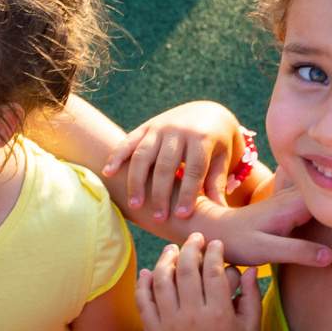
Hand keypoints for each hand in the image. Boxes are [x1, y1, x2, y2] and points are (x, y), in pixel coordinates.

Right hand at [103, 103, 245, 218]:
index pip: (193, 169)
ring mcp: (160, 127)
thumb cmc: (217, 143)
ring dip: (137, 181)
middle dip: (161, 193)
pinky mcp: (146, 127)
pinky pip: (129, 141)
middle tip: (159, 218)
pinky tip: (108, 173)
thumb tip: (219, 211)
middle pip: (166, 166)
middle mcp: (179, 130)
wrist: (206, 112)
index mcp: (202, 137)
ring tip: (135, 206)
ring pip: (143, 156)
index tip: (181, 216)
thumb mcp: (222, 159)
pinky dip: (117, 156)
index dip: (187, 193)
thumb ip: (216, 183)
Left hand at [135, 239, 259, 330]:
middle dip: (191, 248)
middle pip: (188, 271)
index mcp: (219, 314)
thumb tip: (251, 268)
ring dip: (166, 260)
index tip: (215, 243)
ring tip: (172, 249)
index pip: (214, 271)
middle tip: (195, 238)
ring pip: (163, 281)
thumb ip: (252, 296)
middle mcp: (192, 317)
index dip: (214, 252)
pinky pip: (144, 301)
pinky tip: (150, 272)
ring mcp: (170, 324)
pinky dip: (144, 284)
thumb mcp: (251, 328)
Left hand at [180, 179, 331, 269]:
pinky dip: (325, 203)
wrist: (216, 229)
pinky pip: (314, 200)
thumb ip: (298, 252)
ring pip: (323, 193)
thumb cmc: (238, 241)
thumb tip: (331, 257)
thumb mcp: (266, 250)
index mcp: (293, 204)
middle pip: (331, 192)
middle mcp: (294, 196)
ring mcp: (292, 197)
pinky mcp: (289, 204)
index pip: (331, 198)